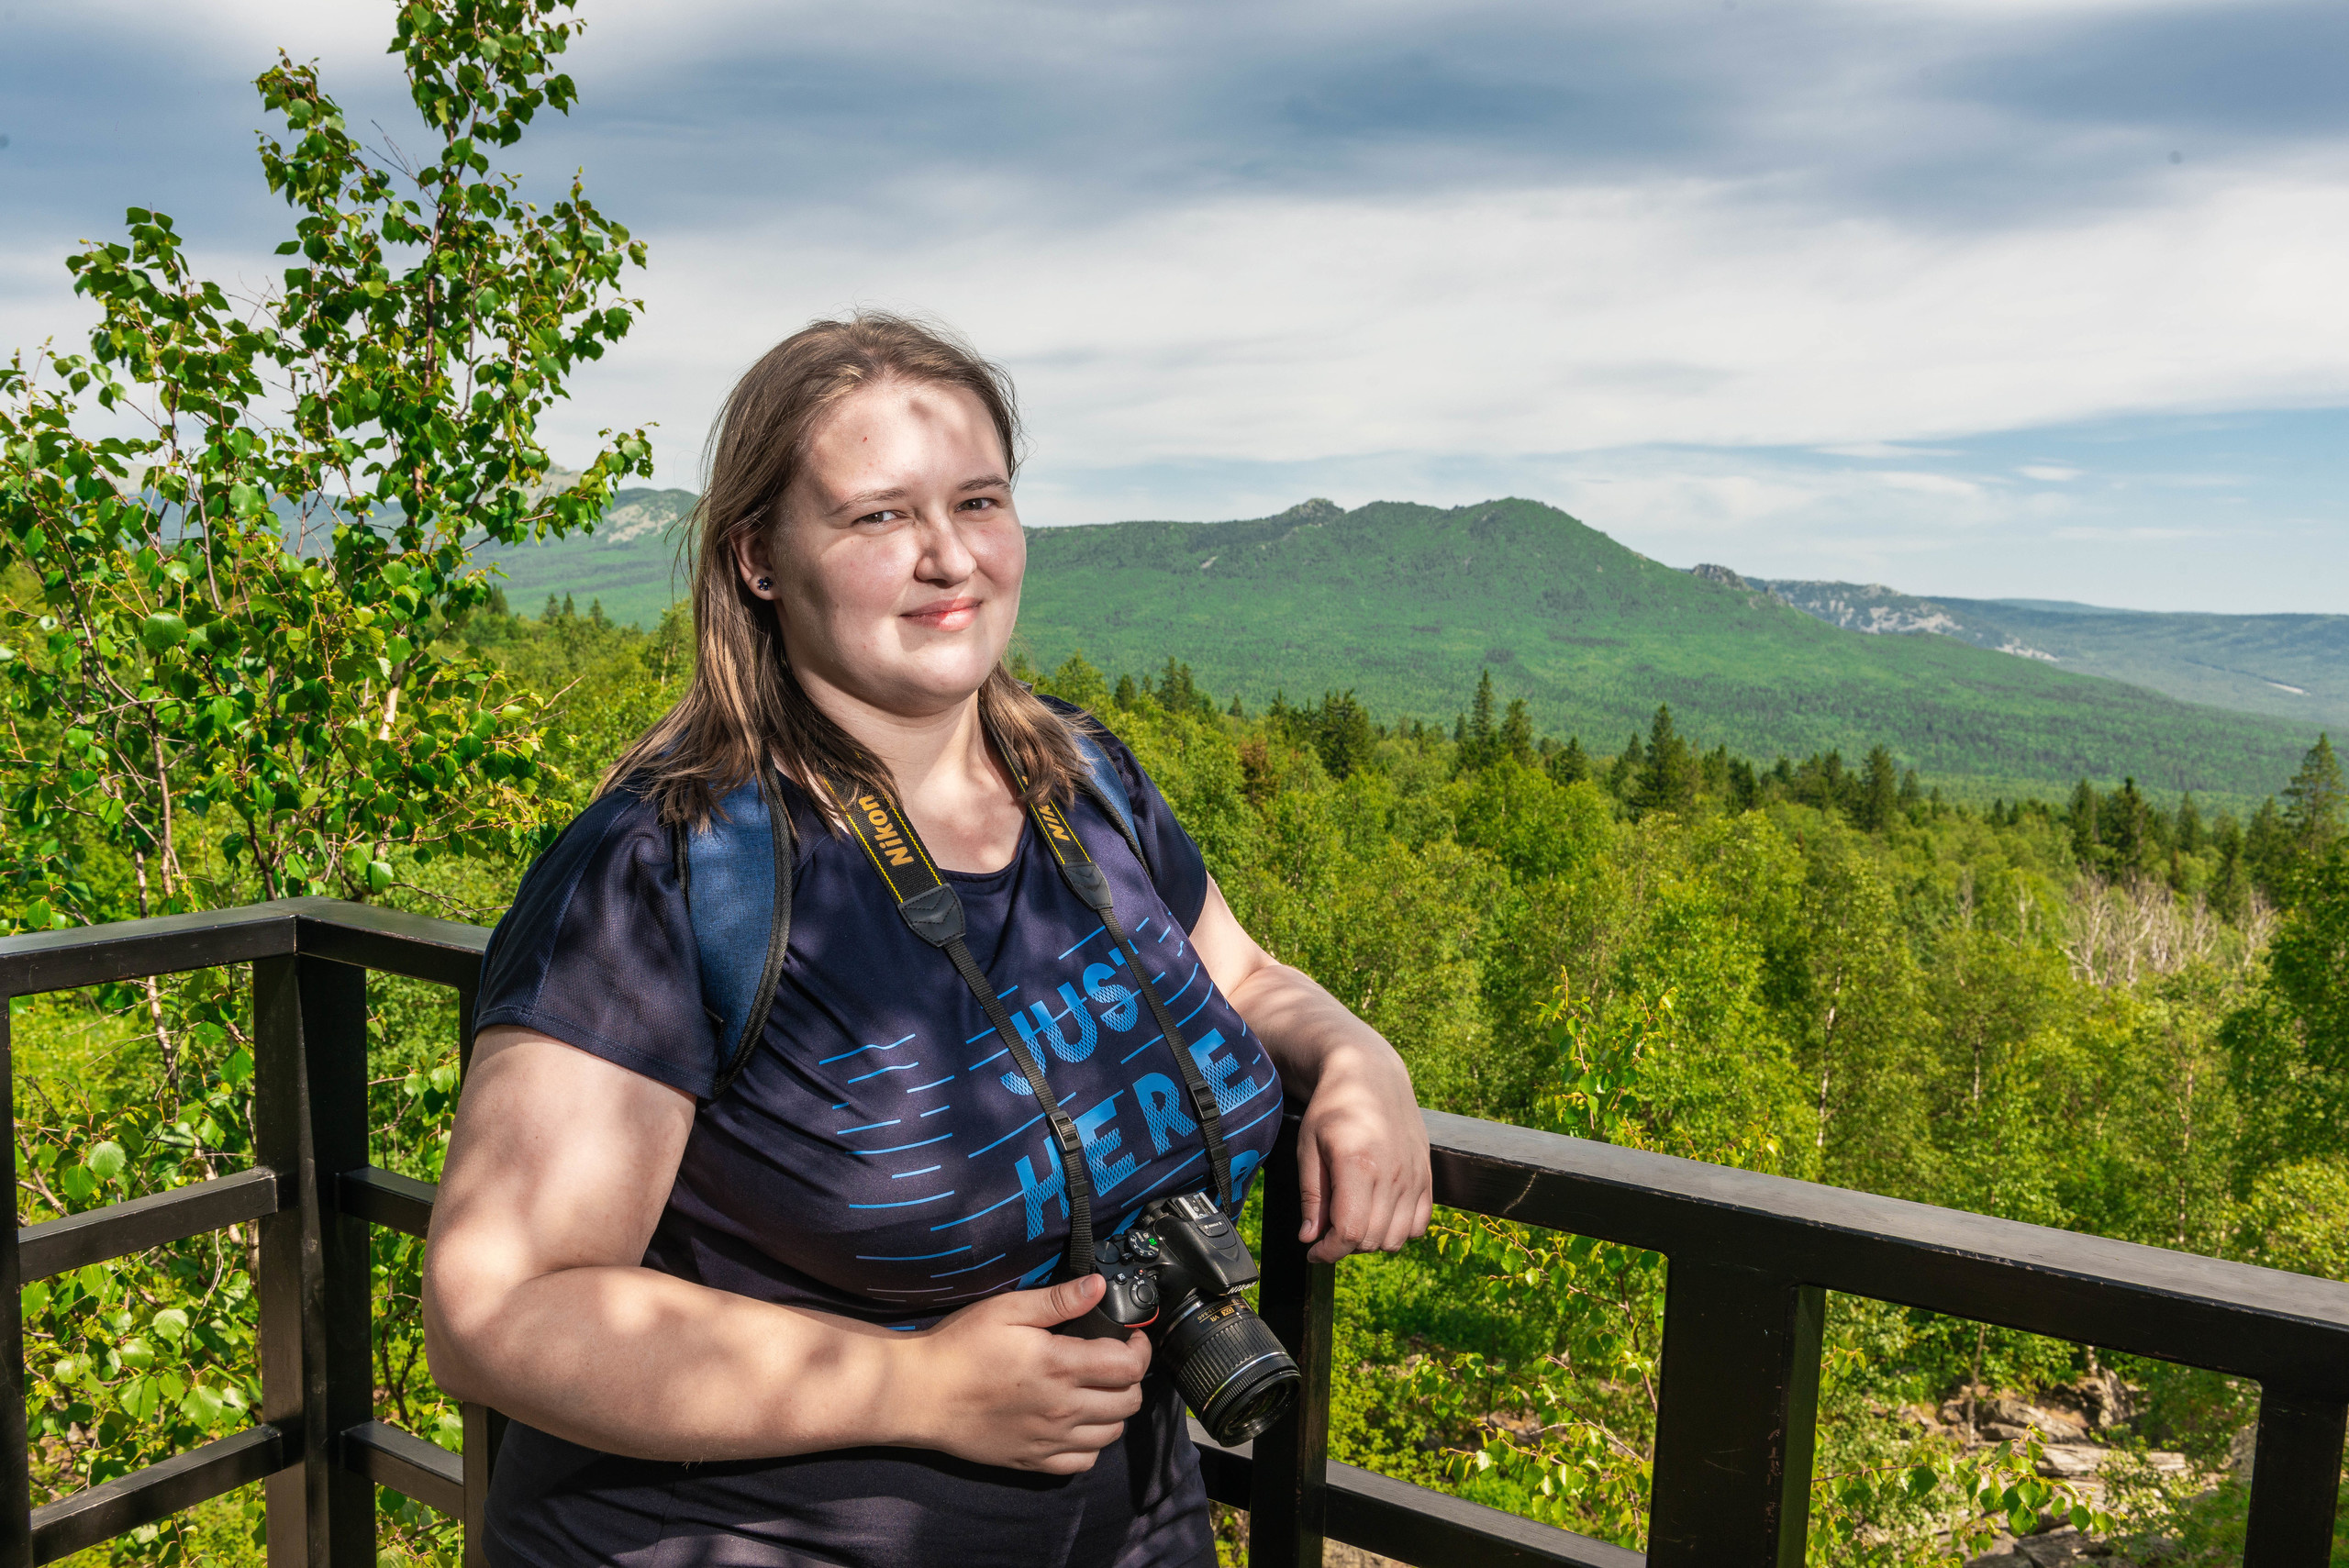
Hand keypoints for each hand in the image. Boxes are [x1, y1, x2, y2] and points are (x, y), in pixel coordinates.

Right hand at [906, 1274, 1152, 1472]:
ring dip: (1115, 1410)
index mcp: (1060, 1366)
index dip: (1140, 1349)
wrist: (919, 1394)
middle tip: (1116, 1361)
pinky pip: (1083, 1462)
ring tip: (1099, 1390)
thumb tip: (1099, 1285)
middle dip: (1132, 1378)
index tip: (1132, 1337)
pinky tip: (1077, 1423)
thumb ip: (1058, 1300)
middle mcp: (1063, 1408)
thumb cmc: (959, 1348)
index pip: (1128, 1366)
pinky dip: (1091, 1444)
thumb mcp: (1007, 1309)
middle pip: (1129, 1402)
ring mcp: (1049, 1439)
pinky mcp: (1033, 1460)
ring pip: (1111, 1434)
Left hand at [1296, 1042, 1432, 1263]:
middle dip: (1345, 1246)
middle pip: (1372, 1239)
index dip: (1329, 1251)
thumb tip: (1310, 1239)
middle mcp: (1393, 1173)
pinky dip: (1398, 1231)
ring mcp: (1414, 1175)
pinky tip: (1377, 1214)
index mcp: (1359, 1163)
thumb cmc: (1333, 1108)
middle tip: (1327, 1232)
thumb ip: (1312, 1196)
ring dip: (1371, 1241)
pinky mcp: (1426, 1175)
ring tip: (1352, 1220)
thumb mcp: (1308, 1147)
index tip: (1313, 1250)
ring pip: (1396, 1239)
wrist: (1370, 1075)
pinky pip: (1418, 1225)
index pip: (1350, 1231)